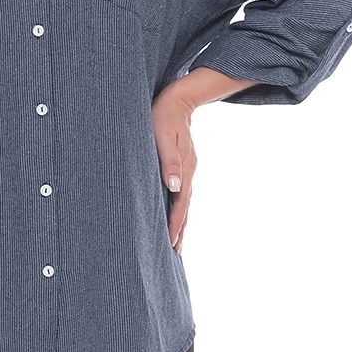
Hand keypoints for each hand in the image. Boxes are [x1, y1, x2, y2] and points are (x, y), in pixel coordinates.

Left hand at [151, 83, 197, 253]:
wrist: (178, 98)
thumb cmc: (163, 116)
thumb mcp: (164, 137)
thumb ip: (169, 161)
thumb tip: (175, 187)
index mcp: (184, 170)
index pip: (180, 205)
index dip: (175, 225)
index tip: (170, 244)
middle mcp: (188, 173)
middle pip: (185, 208)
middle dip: (180, 230)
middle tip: (176, 253)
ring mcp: (186, 169)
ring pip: (184, 202)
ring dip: (180, 221)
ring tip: (176, 241)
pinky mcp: (181, 165)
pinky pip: (180, 192)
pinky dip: (178, 207)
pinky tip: (173, 212)